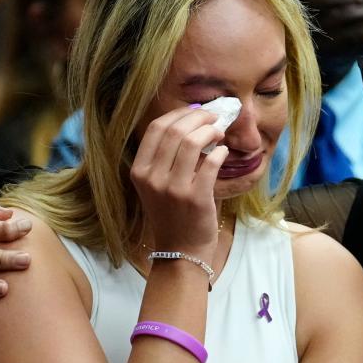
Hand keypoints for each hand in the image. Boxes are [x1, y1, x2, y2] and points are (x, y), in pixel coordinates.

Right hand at [130, 106, 228, 257]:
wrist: (180, 251)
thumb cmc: (172, 213)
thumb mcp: (156, 184)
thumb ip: (167, 156)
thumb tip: (192, 120)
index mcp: (139, 171)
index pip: (155, 129)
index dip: (178, 115)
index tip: (195, 112)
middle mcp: (152, 178)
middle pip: (175, 131)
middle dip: (199, 118)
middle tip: (214, 117)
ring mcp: (173, 189)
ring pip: (192, 142)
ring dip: (210, 131)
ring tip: (220, 133)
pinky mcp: (195, 198)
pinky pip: (211, 163)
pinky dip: (220, 152)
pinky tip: (223, 152)